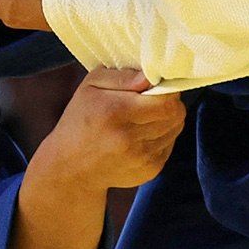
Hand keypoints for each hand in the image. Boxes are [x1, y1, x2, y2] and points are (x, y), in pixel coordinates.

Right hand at [31, 67, 185, 192]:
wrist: (72, 168)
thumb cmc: (80, 120)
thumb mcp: (90, 86)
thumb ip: (122, 76)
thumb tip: (150, 77)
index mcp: (115, 112)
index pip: (165, 101)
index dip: (167, 89)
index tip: (156, 86)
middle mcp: (129, 138)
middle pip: (174, 114)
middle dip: (170, 102)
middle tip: (153, 99)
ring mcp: (141, 158)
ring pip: (176, 129)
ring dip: (167, 119)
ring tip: (146, 117)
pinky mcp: (149, 171)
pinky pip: (170, 145)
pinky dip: (163, 136)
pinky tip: (143, 134)